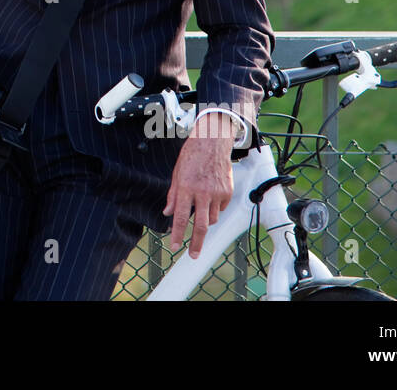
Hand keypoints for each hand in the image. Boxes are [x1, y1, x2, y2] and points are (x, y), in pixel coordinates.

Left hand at [162, 115, 234, 258]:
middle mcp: (202, 193)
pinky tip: (210, 195)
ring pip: (212, 218)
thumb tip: (168, 213)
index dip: (178, 234)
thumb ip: (173, 195)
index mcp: (186, 188)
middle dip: (197, 243)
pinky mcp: (228, 192)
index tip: (175, 245)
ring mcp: (217, 193)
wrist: (212, 142)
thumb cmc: (192, 156)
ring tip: (201, 207)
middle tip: (193, 254)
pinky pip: (220, 208)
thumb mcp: (176, 174)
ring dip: (205, 219)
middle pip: (201, 225)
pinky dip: (215, 207)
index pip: (181, 217)